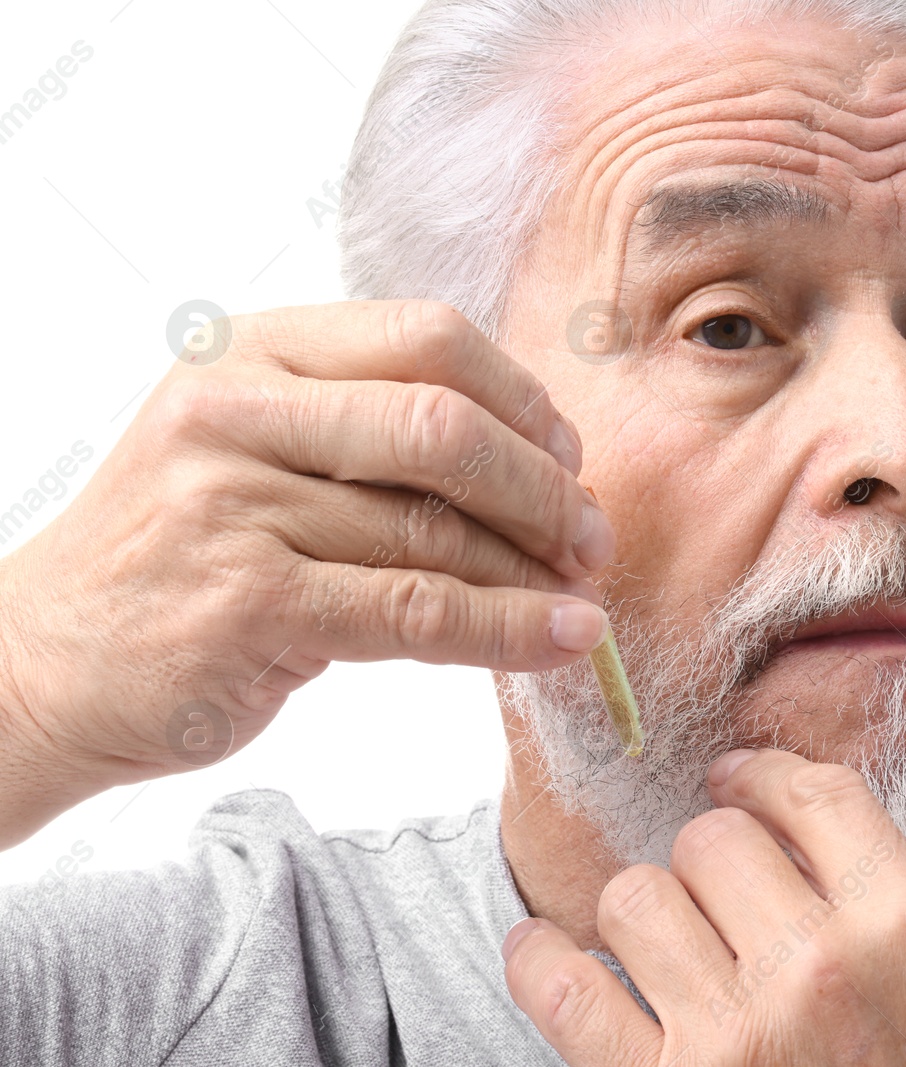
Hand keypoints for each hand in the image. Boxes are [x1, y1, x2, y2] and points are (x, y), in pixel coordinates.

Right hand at [0, 300, 613, 846]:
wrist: (41, 661)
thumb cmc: (181, 556)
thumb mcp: (256, 455)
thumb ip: (371, 436)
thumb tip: (544, 469)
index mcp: (253, 352)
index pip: (429, 337)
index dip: (523, 399)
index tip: (569, 458)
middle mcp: (238, 410)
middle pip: (446, 427)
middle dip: (545, 488)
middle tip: (592, 538)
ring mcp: (235, 504)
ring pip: (438, 529)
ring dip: (535, 571)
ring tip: (583, 598)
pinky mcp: (248, 603)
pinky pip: (416, 609)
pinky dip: (507, 628)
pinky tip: (560, 638)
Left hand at [501, 749, 905, 1064]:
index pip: (812, 797)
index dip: (762, 773)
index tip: (737, 778)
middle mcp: (816, 967)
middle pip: (713, 839)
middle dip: (711, 856)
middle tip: (718, 889)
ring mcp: (731, 1040)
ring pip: (635, 899)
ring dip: (641, 913)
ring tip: (659, 938)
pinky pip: (568, 996)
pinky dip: (541, 966)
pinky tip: (542, 955)